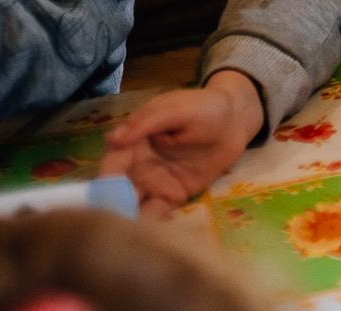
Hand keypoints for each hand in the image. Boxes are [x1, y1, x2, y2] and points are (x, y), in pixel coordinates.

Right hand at [98, 71, 262, 215]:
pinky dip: (154, 223)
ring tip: (138, 233)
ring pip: (132, 206)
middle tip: (118, 226)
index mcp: (132, 143)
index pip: (111, 166)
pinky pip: (156, 213)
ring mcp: (153, 183)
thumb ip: (146, 123)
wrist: (234, 121)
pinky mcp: (172, 196)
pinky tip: (163, 227)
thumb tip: (112, 138)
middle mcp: (136, 166)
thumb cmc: (202, 107)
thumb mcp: (175, 109)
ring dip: (130, 219)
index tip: (107, 198)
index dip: (106, 182)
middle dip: (113, 209)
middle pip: (116, 192)